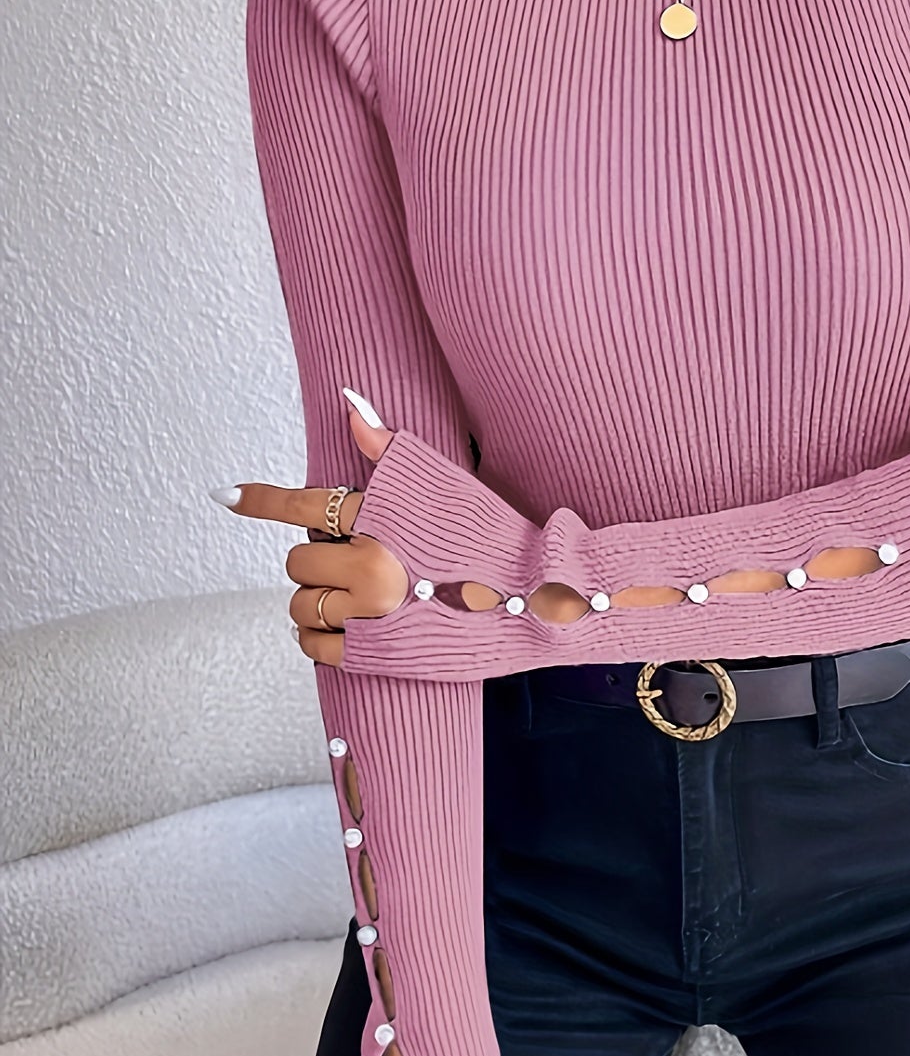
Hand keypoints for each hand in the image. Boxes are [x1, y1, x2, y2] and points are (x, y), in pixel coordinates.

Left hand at [210, 388, 599, 660]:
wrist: (539, 600)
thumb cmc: (493, 537)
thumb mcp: (444, 485)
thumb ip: (388, 449)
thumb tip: (348, 401)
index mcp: (383, 519)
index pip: (302, 504)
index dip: (258, 498)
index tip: (224, 495)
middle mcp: (372, 565)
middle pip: (298, 560)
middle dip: (321, 559)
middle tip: (362, 562)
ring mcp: (372, 614)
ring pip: (300, 604)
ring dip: (318, 599)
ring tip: (360, 596)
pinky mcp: (374, 654)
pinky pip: (313, 644)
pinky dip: (319, 636)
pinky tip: (348, 627)